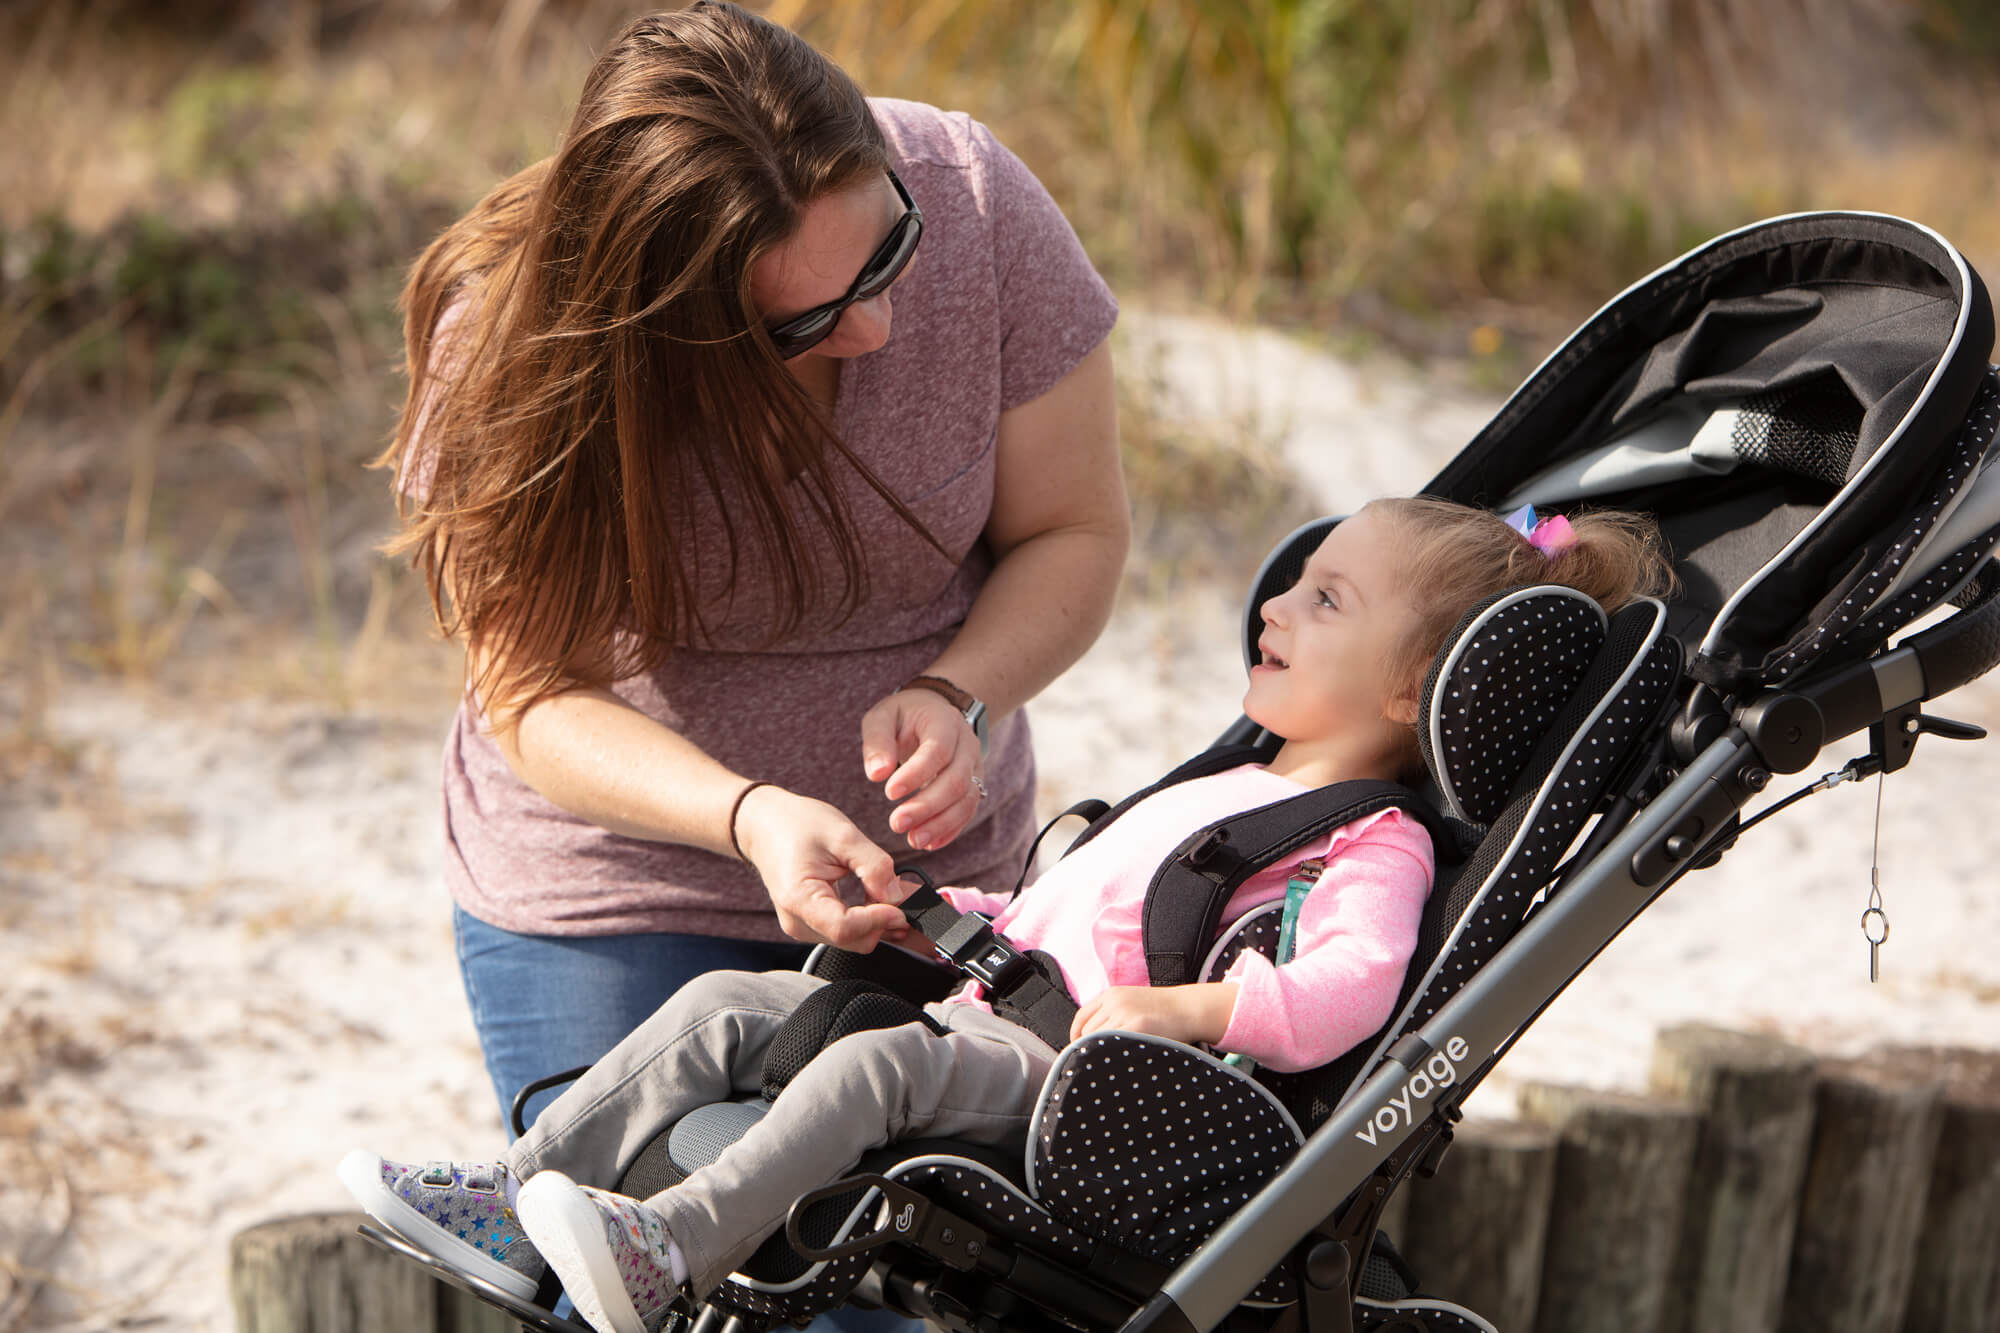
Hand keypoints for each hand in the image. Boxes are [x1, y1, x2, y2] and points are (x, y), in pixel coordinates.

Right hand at [733, 785, 905, 949]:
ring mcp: (804, 927)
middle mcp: (798, 922)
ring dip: (882, 921)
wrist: (766, 826)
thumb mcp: (842, 834)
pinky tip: (884, 900)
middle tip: (916, 898)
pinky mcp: (813, 926)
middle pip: (854, 939)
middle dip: (887, 921)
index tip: (904, 904)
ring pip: (855, 939)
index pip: (845, 927)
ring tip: (901, 894)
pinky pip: (849, 932)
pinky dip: (871, 919)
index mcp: (799, 898)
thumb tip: (899, 897)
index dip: (879, 919)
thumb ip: (874, 866)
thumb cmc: (798, 825)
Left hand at [860, 687, 983, 851]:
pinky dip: (949, 830)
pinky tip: (928, 843)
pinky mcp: (973, 785)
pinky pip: (968, 811)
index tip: (889, 793)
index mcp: (944, 722)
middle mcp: (966, 745)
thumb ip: (877, 742)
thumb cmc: (903, 717)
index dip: (916, 774)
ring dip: (940, 824)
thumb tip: (876, 774)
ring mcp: (974, 766)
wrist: (934, 713)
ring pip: (967, 800)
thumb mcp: (883, 717)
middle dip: (927, 806)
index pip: (938, 750)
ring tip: (912, 840)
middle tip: (896, 824)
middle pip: (956, 780)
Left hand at [1069, 983, 1239, 1047]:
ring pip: (1099, 1040)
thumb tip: (1092, 1040)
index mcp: (1112, 994)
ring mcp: (1124, 1012)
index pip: (1081, 1017)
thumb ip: (1113, 1015)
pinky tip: (1117, 1064)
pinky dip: (1111, 1056)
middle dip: (1090, 1048)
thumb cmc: (1163, 1011)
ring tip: (1110, 1064)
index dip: (1076, 1036)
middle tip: (1096, 1063)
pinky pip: (1113, 1045)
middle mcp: (1114, 1001)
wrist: (1189, 1008)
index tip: (1078, 1050)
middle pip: (1087, 1032)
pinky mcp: (1136, 1025)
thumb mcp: (1133, 1003)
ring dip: (1101, 1054)